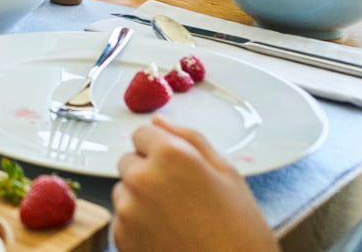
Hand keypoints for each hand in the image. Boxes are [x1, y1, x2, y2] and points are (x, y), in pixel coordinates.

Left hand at [112, 117, 276, 251]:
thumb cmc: (240, 234)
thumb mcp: (228, 175)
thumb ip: (190, 139)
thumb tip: (159, 122)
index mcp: (171, 155)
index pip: (141, 134)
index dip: (159, 150)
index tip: (174, 167)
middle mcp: (143, 178)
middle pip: (129, 161)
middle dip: (147, 173)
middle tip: (179, 197)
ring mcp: (129, 210)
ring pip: (123, 191)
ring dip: (139, 200)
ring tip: (175, 221)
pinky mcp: (121, 239)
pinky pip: (121, 221)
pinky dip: (136, 226)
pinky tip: (165, 237)